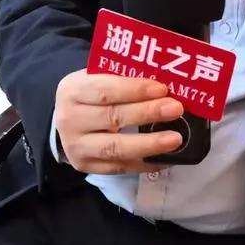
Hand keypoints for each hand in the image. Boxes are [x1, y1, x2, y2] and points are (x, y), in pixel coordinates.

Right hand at [54, 69, 183, 173]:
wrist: (68, 117)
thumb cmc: (93, 91)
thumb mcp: (101, 75)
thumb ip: (126, 76)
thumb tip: (168, 79)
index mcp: (74, 90)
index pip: (106, 90)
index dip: (135, 90)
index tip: (162, 89)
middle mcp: (69, 119)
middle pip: (113, 117)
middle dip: (148, 113)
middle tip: (176, 109)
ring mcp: (76, 146)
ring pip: (115, 148)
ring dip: (148, 144)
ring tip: (176, 139)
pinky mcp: (85, 166)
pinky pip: (118, 168)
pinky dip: (144, 164)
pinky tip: (166, 158)